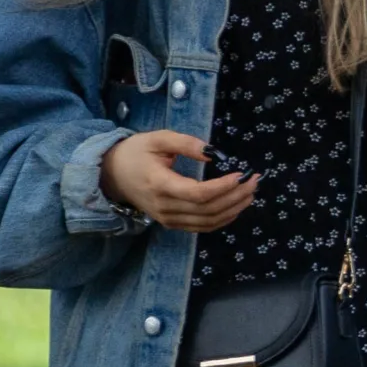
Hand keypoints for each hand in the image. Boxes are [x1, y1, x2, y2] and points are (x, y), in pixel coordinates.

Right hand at [99, 131, 258, 231]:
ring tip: (251, 192)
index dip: (223, 187)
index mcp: (160, 184)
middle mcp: (164, 207)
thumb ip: (186, 144)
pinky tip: (237, 206)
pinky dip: (223, 219)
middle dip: (236, 196)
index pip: (198, 194)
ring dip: (234, 208)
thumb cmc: (135, 153)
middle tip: (254, 180)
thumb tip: (214, 153)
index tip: (241, 174)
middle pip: (208, 209)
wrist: (111, 175)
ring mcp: (168, 218)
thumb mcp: (158, 139)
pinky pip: (202, 227)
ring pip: (208, 221)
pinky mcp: (171, 223)